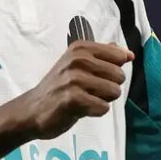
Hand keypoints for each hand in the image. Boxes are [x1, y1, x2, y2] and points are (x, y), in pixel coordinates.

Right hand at [16, 40, 132, 139]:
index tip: (95, 76)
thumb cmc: (60, 86)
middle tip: (88, 91)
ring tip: (84, 99)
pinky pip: (104, 107)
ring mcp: (74, 78)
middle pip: (119, 76)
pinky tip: (80, 109)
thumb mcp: (79, 64)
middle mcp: (78, 59)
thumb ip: (104, 56)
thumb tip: (129, 54)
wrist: (31, 110)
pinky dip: (96, 111)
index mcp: (81, 48)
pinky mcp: (73, 99)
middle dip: (109, 87)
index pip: (119, 57)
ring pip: (114, 92)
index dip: (113, 71)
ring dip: (103, 100)